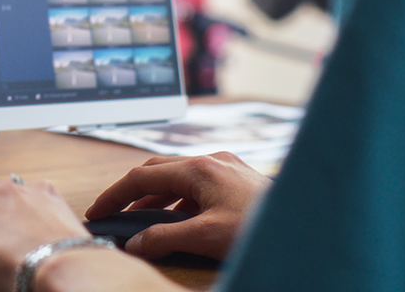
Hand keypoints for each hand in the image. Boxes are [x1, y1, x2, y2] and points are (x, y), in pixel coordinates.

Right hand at [84, 152, 271, 260]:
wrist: (308, 229)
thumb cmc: (262, 228)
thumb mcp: (206, 236)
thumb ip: (165, 237)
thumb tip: (135, 243)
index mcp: (200, 168)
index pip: (142, 176)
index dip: (115, 195)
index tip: (96, 212)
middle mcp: (212, 161)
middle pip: (158, 171)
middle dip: (132, 193)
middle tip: (113, 213)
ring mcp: (228, 168)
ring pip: (179, 178)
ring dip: (156, 198)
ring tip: (140, 221)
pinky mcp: (239, 180)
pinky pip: (198, 185)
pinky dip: (179, 201)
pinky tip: (178, 220)